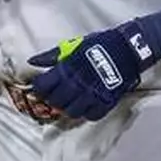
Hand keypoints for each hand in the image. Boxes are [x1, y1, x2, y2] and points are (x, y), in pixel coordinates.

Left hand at [26, 20, 149, 121]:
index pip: (43, 86)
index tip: (40, 87)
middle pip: (56, 102)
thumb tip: (33, 61)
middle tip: (54, 95)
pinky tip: (86, 105)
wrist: (127, 48)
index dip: (39, 88)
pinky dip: (87, 113)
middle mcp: (77, 84)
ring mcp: (92, 95)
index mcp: (67, 68)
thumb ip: (51, 56)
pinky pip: (91, 116)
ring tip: (70, 101)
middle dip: (52, 99)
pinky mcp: (106, 102)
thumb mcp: (72, 45)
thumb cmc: (98, 45)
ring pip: (72, 112)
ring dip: (68, 108)